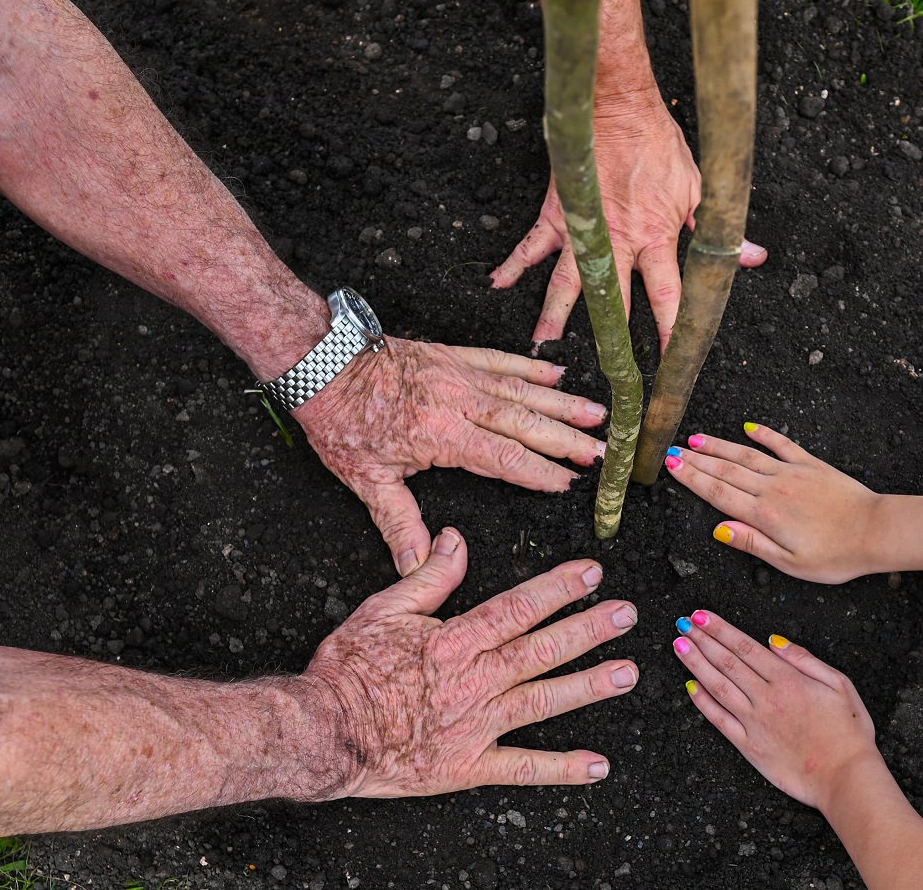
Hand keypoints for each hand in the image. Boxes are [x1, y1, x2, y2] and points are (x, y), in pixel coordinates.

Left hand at [294, 338, 607, 575]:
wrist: (321, 361)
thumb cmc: (341, 420)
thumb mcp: (366, 480)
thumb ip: (399, 523)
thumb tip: (417, 566)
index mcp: (441, 435)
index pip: (504, 457)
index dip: (539, 472)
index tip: (568, 483)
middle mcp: (458, 401)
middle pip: (525, 422)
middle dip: (567, 438)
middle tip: (601, 451)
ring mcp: (458, 374)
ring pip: (522, 390)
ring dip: (562, 402)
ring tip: (597, 413)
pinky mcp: (452, 355)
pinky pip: (501, 360)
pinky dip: (531, 367)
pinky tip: (556, 373)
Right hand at [298, 528, 639, 797]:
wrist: (324, 731)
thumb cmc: (347, 670)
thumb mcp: (383, 609)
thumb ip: (428, 576)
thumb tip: (455, 539)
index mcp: (456, 640)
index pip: (519, 607)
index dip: (559, 589)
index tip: (592, 574)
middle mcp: (475, 680)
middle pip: (543, 648)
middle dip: (589, 629)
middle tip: (627, 615)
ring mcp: (476, 725)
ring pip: (544, 700)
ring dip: (589, 686)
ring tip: (627, 674)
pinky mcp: (468, 766)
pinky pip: (522, 768)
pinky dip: (562, 768)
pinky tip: (597, 765)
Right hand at [490, 92, 766, 351]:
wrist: (618, 105)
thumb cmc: (658, 142)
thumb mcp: (698, 188)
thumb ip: (714, 231)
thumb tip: (750, 256)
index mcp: (654, 236)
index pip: (666, 294)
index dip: (670, 329)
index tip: (671, 360)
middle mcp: (616, 240)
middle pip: (610, 299)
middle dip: (606, 337)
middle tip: (602, 370)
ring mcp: (582, 228)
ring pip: (566, 281)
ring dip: (554, 313)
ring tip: (543, 343)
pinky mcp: (558, 212)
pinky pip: (532, 243)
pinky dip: (515, 262)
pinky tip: (499, 281)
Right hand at [663, 424, 882, 582]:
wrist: (876, 531)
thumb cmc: (835, 555)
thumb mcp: (789, 563)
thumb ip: (752, 543)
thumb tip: (718, 529)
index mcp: (764, 515)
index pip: (718, 493)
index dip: (691, 478)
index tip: (671, 465)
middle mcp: (773, 489)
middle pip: (726, 470)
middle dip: (696, 459)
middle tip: (672, 449)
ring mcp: (792, 473)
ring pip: (747, 455)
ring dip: (719, 446)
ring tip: (696, 438)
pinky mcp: (811, 465)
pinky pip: (782, 444)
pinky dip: (764, 434)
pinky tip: (748, 427)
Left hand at [672, 609, 879, 811]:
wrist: (846, 778)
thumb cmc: (848, 734)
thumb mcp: (840, 685)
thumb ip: (805, 660)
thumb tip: (774, 641)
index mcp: (788, 680)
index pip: (745, 647)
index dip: (720, 629)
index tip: (702, 616)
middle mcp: (766, 698)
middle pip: (727, 662)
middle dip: (702, 640)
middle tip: (683, 623)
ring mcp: (754, 723)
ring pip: (717, 686)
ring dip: (695, 663)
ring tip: (679, 645)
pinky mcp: (749, 747)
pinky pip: (719, 720)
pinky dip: (702, 702)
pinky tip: (690, 687)